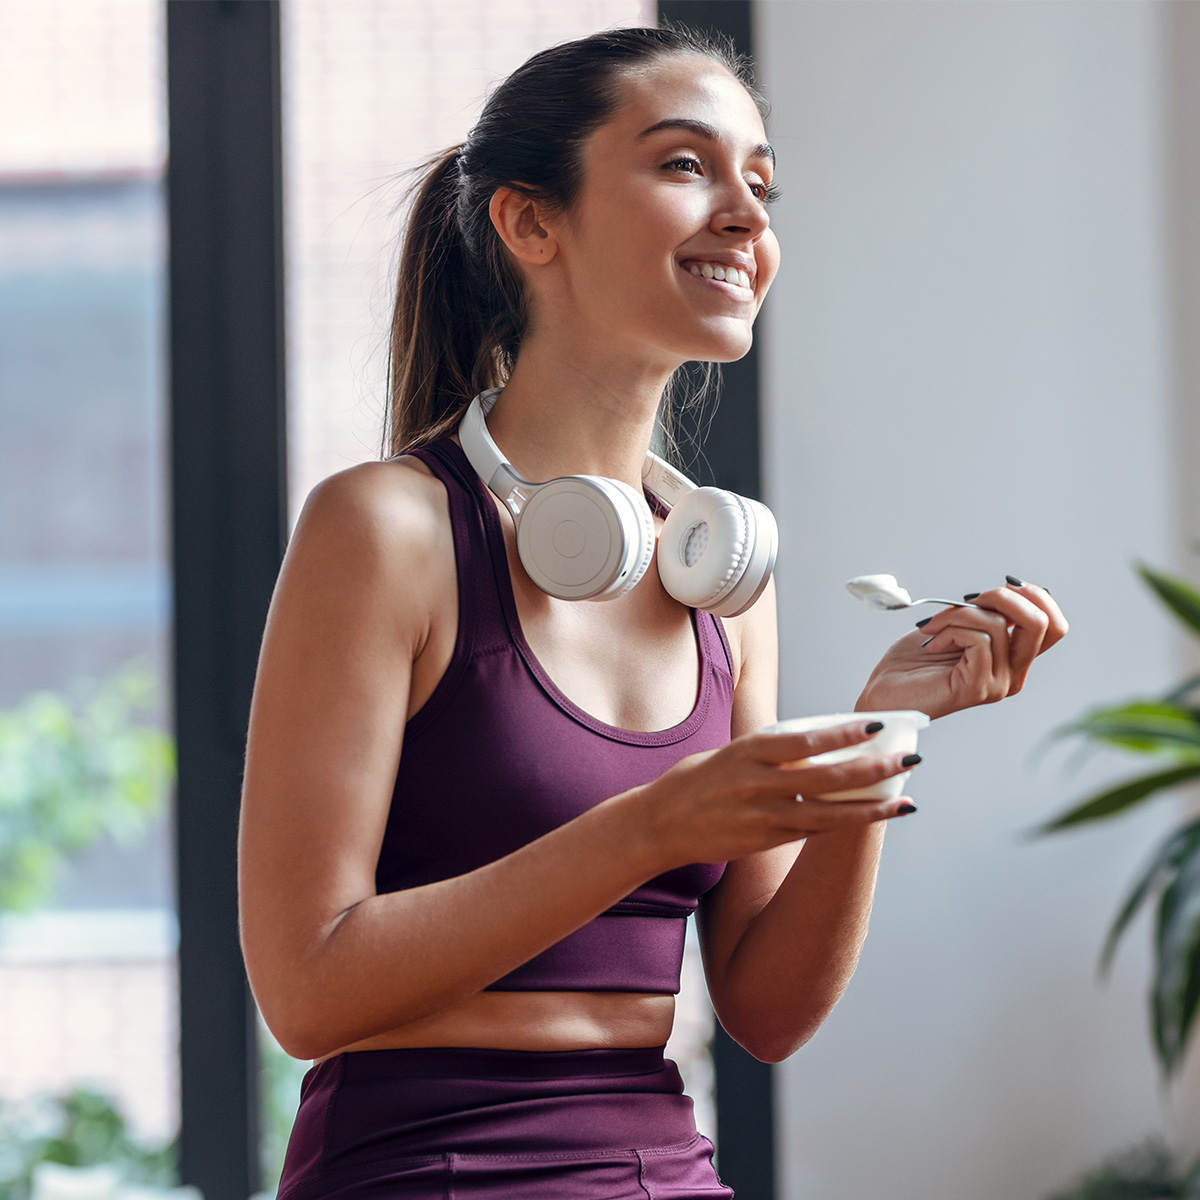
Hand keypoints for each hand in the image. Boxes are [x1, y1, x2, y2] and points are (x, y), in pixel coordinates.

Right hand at [632, 719, 918, 871]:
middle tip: (910, 759)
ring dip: (870, 807)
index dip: (843, 733)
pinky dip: (843, 825)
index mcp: (747, 751)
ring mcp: (760, 817)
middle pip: (825, 776)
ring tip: (906, 801)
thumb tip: (815, 744)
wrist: (657, 825)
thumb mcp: (728, 754)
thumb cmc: (694, 782)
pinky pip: (811, 832)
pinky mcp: (761, 842)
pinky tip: (869, 818)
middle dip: (873, 769)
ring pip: (827, 813)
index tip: (878, 725)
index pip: (804, 739)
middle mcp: (755, 784)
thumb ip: (768, 752)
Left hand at [857, 578, 1067, 719]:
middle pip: (1041, 622)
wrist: (884, 693)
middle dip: (1001, 596)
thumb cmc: (914, 661)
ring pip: (998, 624)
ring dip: (957, 613)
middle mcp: (1014, 675)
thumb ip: (986, 614)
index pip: (1054, 625)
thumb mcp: (957, 626)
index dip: (1035, 596)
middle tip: (965, 600)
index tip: (1003, 584)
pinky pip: (978, 639)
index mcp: (1014, 659)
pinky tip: (932, 642)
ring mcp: (999, 684)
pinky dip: (950, 629)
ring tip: (933, 627)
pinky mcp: (979, 689)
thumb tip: (1006, 590)